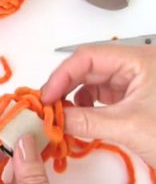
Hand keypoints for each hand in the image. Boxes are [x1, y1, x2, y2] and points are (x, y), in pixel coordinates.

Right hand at [42, 45, 155, 168]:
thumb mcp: (129, 127)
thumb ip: (87, 122)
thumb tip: (53, 120)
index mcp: (138, 60)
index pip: (89, 57)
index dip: (62, 75)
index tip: (46, 97)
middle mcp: (134, 65)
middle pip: (88, 68)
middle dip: (66, 88)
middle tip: (47, 108)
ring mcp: (133, 81)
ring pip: (93, 82)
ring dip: (74, 98)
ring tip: (62, 117)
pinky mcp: (132, 97)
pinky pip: (102, 96)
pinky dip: (87, 107)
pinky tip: (80, 119)